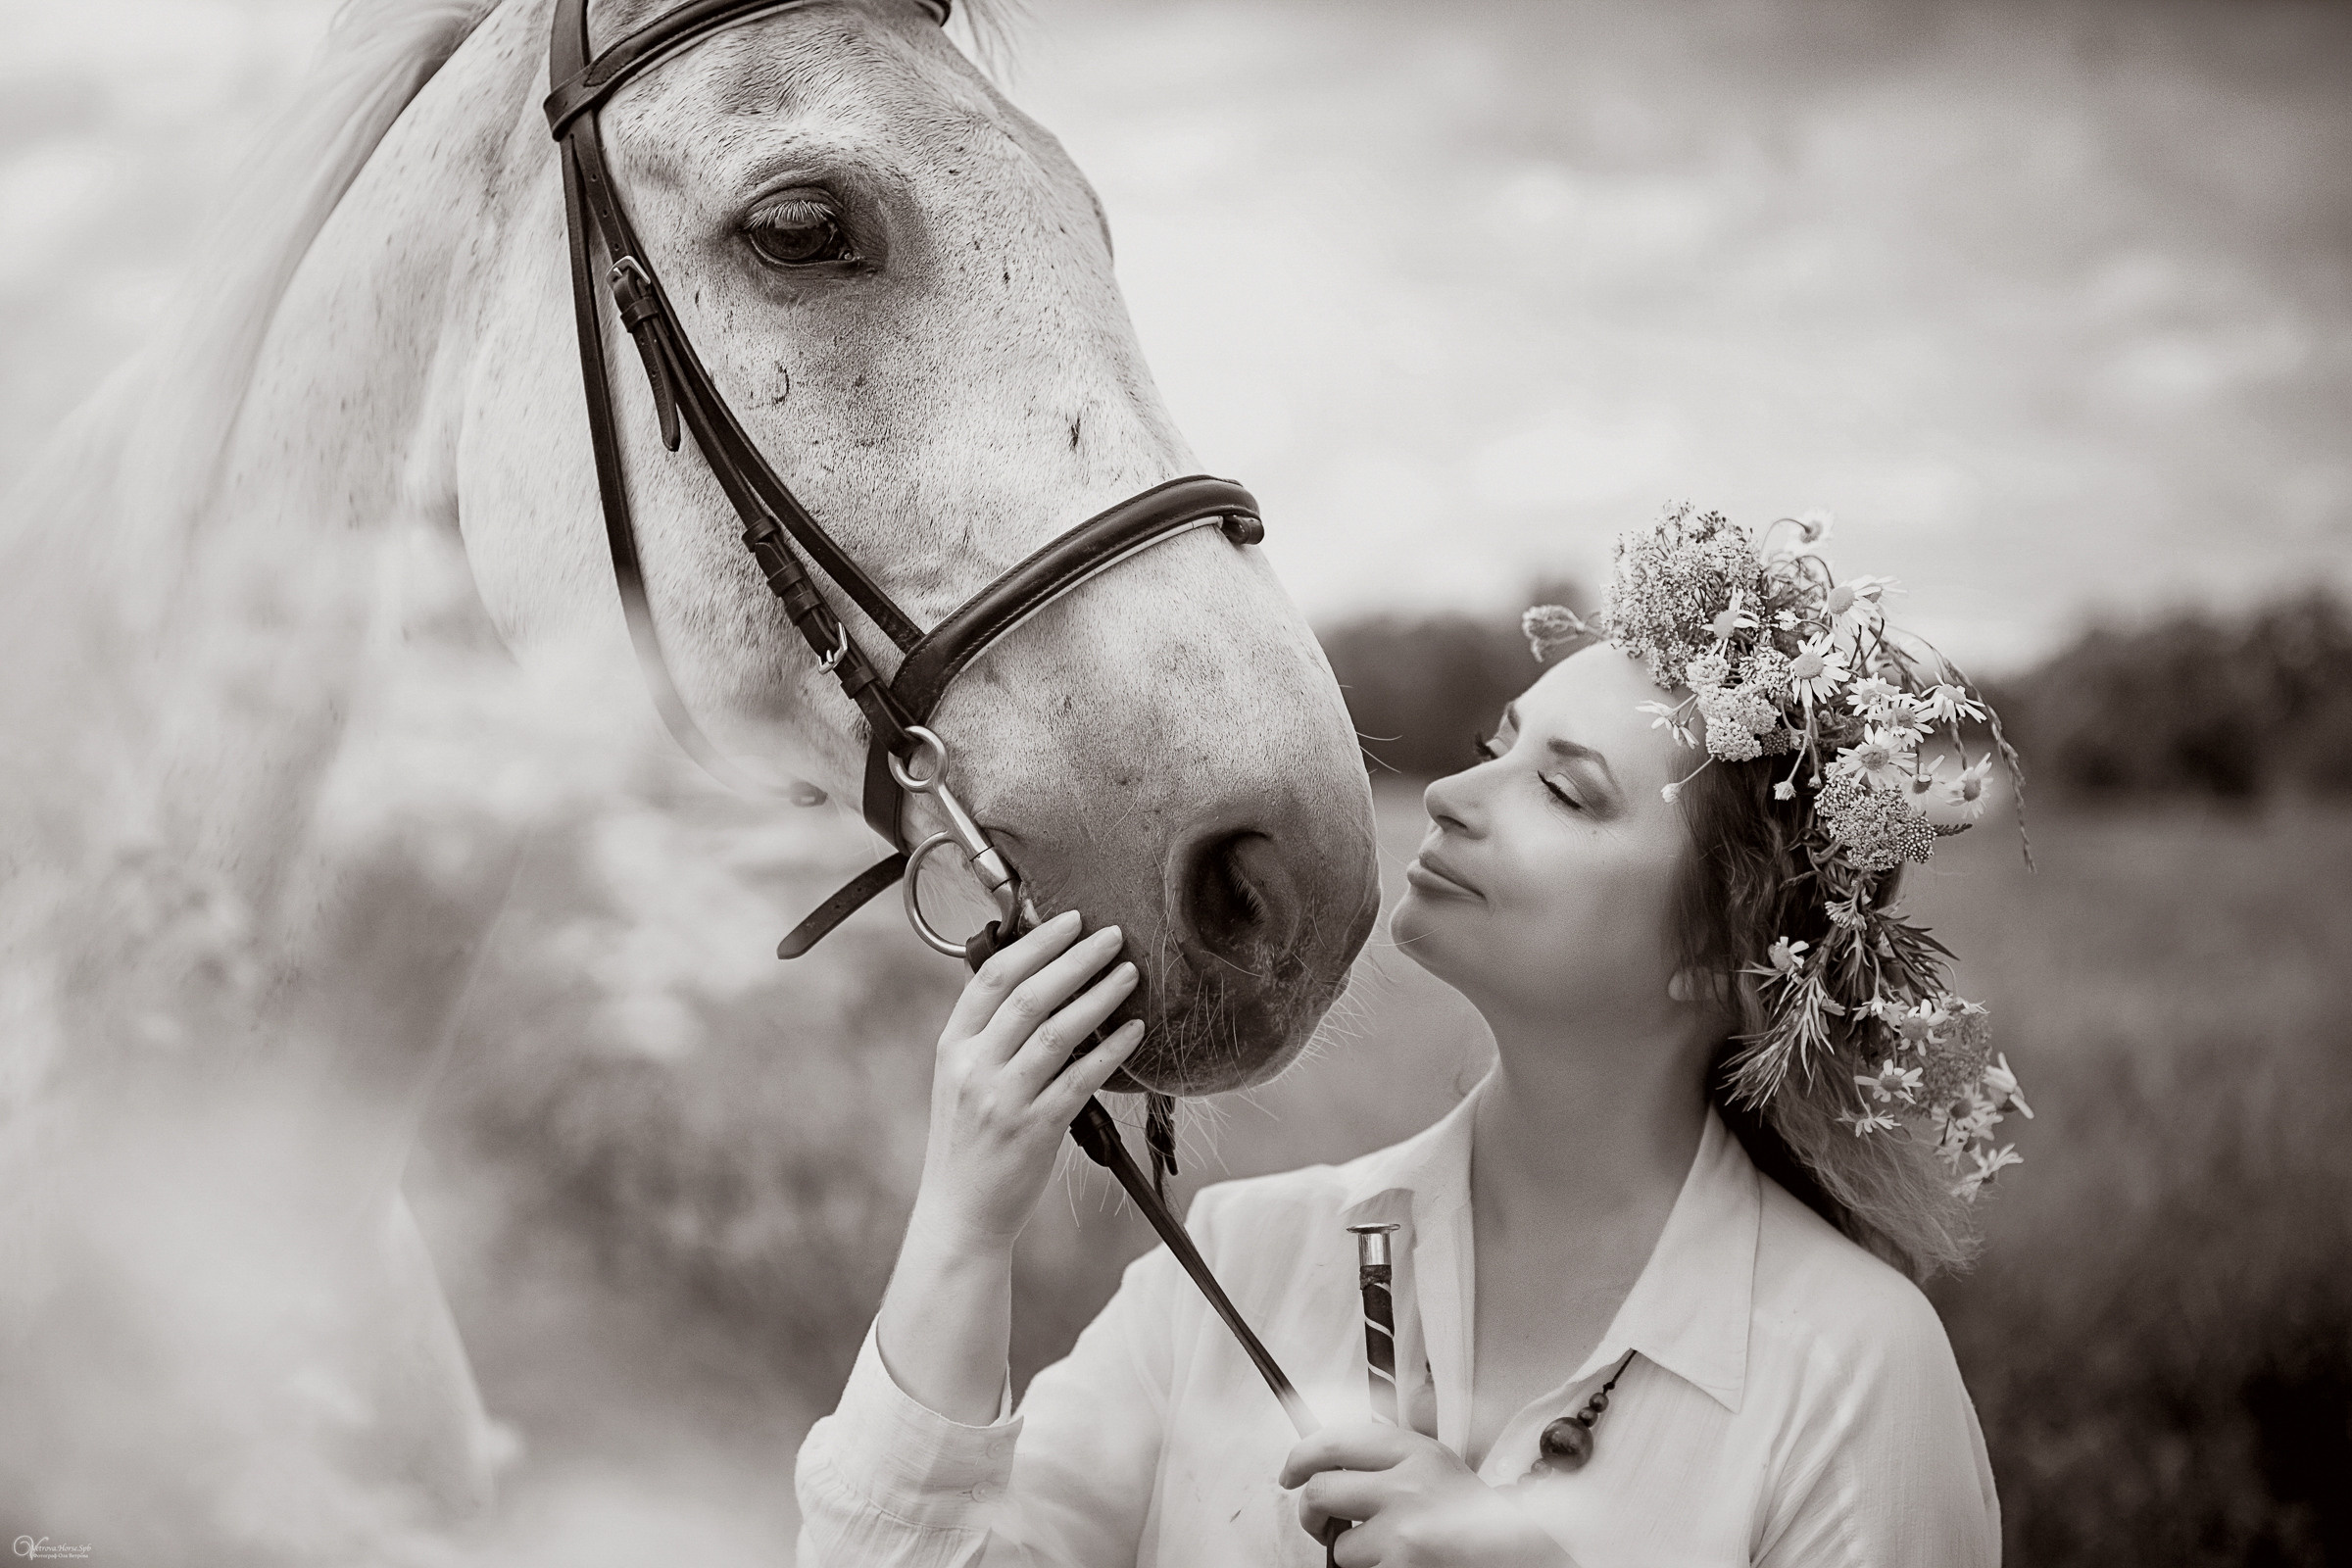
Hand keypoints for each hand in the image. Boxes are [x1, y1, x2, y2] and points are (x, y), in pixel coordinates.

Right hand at [909, 909, 1144, 1247]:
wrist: (960, 1211)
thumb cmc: (967, 1140)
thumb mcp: (959, 1077)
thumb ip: (987, 1034)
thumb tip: (1036, 979)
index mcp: (952, 1046)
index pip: (993, 978)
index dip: (1035, 943)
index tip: (1071, 921)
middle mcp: (975, 1067)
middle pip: (1031, 996)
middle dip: (1076, 958)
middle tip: (1112, 936)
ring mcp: (1004, 1099)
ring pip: (1059, 1032)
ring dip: (1100, 996)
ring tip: (1129, 972)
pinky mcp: (1035, 1129)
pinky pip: (1082, 1079)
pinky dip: (1111, 1049)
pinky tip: (1135, 1030)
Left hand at [1281, 1422, 1576, 1567]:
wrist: (1513, 1556)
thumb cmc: (1472, 1520)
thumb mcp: (1436, 1468)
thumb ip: (1389, 1459)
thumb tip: (1325, 1461)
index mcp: (1416, 1451)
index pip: (1336, 1439)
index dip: (1300, 1455)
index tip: (1289, 1472)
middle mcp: (1408, 1484)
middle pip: (1321, 1489)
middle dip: (1309, 1511)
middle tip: (1318, 1521)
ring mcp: (1403, 1529)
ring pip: (1336, 1542)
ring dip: (1348, 1552)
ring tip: (1381, 1549)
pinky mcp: (1400, 1566)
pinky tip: (1397, 1564)